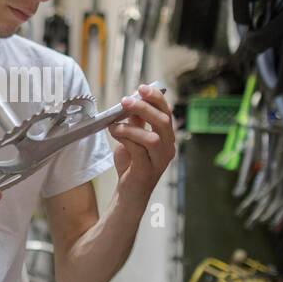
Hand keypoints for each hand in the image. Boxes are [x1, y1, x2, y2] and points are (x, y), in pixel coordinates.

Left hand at [109, 84, 174, 199]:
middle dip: (145, 107)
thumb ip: (135, 122)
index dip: (156, 98)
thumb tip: (132, 100)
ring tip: (114, 123)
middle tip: (126, 101)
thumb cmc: (131, 165)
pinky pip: (138, 149)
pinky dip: (125, 137)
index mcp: (167, 138)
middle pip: (164, 122)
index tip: (142, 88)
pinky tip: (114, 132)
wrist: (128, 194)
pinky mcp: (147, 171)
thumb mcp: (132, 138)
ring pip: (153, 137)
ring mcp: (159, 161)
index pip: (167, 113)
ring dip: (131, 126)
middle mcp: (168, 148)